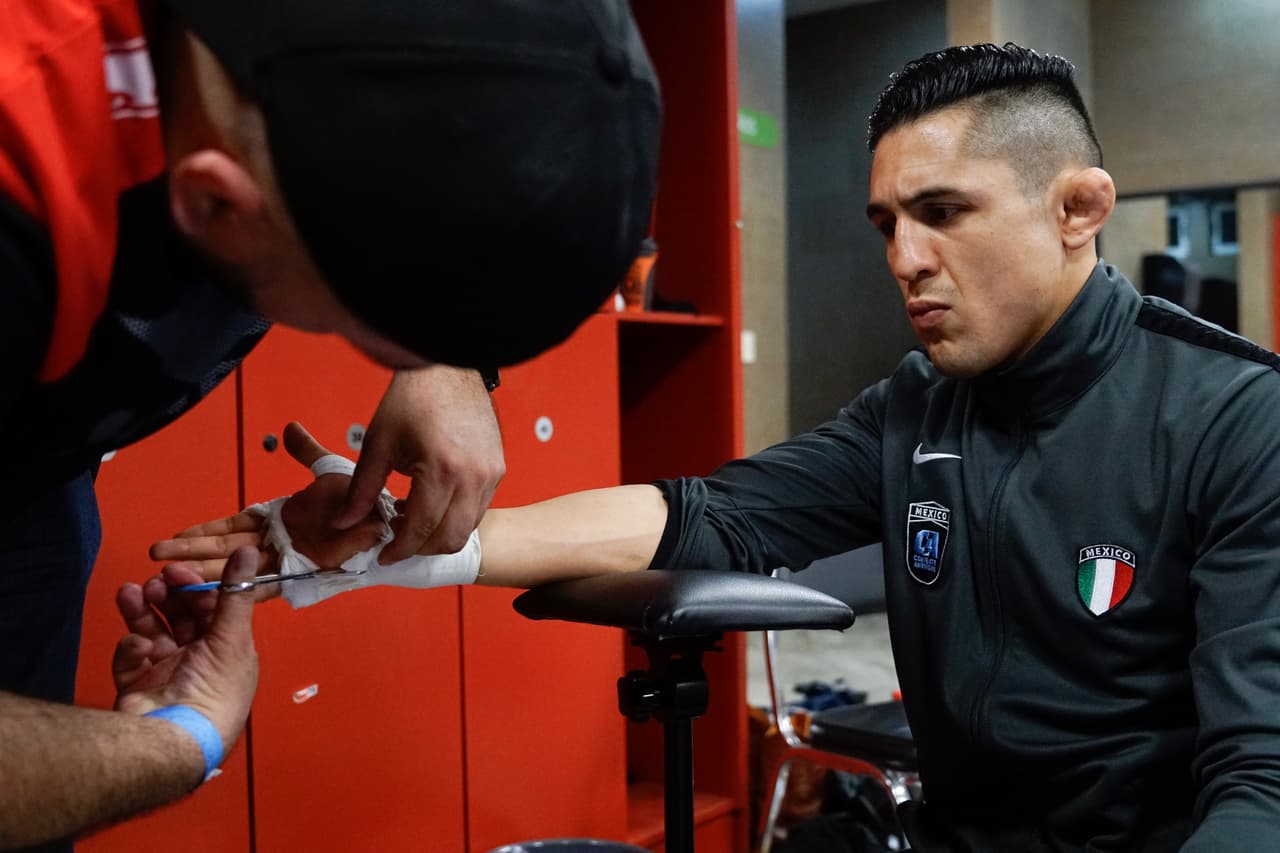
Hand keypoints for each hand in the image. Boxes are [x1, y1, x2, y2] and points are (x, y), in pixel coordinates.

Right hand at [113, 547, 260, 754]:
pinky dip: (131, 649)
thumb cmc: (215, 690)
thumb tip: (249, 549)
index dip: (196, 588)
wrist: (175, 739)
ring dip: (142, 611)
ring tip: (130, 593)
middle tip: (156, 580)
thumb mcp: (232, 637)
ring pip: (151, 633)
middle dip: (168, 596)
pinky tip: (137, 647)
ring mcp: (166, 675)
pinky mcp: (137, 688)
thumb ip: (236, 592)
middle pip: (179, 619)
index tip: (178, 569)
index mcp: (228, 651)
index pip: (212, 611)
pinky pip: (131, 660)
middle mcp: (199, 661)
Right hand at [150, 423, 387, 578]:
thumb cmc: (363, 502)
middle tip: (157, 556)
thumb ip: (306, 454)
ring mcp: (289, 560)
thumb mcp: (329, 472)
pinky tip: (213, 594)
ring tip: (173, 577)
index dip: (204, 533)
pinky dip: (240, 589)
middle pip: (226, 551)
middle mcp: (279, 543)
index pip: (233, 528)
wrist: (390, 521)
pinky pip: (265, 584)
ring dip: (205, 573)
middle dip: (191, 554)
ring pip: (237, 569)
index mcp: (280, 521)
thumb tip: (290, 429)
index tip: (176, 535)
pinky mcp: (303, 574)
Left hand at [331, 366, 503, 560]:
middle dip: (422, 548)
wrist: (448, 368)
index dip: (400, 548)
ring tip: (412, 520)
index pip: (421, 529)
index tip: (384, 554)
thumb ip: (361, 491)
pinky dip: (456, 516)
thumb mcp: (378, 445)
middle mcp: (474, 476)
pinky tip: (432, 503)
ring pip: (469, 527)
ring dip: (440, 533)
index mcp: (442, 470)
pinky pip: (479, 508)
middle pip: (451, 538)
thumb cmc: (413, 399)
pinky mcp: (498, 469)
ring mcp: (491, 473)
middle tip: (397, 543)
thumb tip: (343, 523)